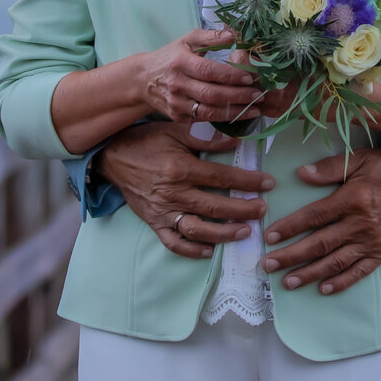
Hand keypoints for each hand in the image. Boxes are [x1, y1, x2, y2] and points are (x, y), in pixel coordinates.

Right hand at [96, 121, 273, 259]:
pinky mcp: (153, 222)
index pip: (221, 177)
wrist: (112, 157)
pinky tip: (209, 250)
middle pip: (214, 207)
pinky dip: (191, 250)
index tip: (267, 183)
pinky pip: (173, 242)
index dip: (247, 181)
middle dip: (242, 210)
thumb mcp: (175, 130)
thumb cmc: (146, 141)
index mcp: (180, 169)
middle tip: (262, 210)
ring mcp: (162, 212)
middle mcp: (173, 194)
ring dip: (223, 234)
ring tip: (244, 232)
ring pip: (196, 229)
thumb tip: (235, 141)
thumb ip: (205, 137)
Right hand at [135, 28, 264, 122]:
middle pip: (212, 94)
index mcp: (181, 63)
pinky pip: (203, 120)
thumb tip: (234, 34)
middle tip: (258, 95)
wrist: (143, 79)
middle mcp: (178, 85)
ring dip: (234, 112)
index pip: (209, 71)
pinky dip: (222, 119)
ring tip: (254, 109)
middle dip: (238, 96)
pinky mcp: (178, 117)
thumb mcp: (187, 40)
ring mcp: (177, 104)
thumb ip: (211, 36)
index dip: (230, 75)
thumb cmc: (171, 56)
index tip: (250, 77)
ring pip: (209, 112)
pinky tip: (238, 114)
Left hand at [260, 147, 380, 294]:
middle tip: (268, 265)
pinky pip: (360, 271)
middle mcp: (360, 224)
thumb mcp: (361, 159)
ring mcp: (373, 241)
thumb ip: (330, 168)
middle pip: (319, 244)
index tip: (270, 236)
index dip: (290, 227)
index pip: (314, 216)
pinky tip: (323, 289)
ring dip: (310, 273)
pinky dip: (341, 282)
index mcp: (352, 199)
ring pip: (336, 262)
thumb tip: (300, 174)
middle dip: (291, 256)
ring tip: (288, 282)